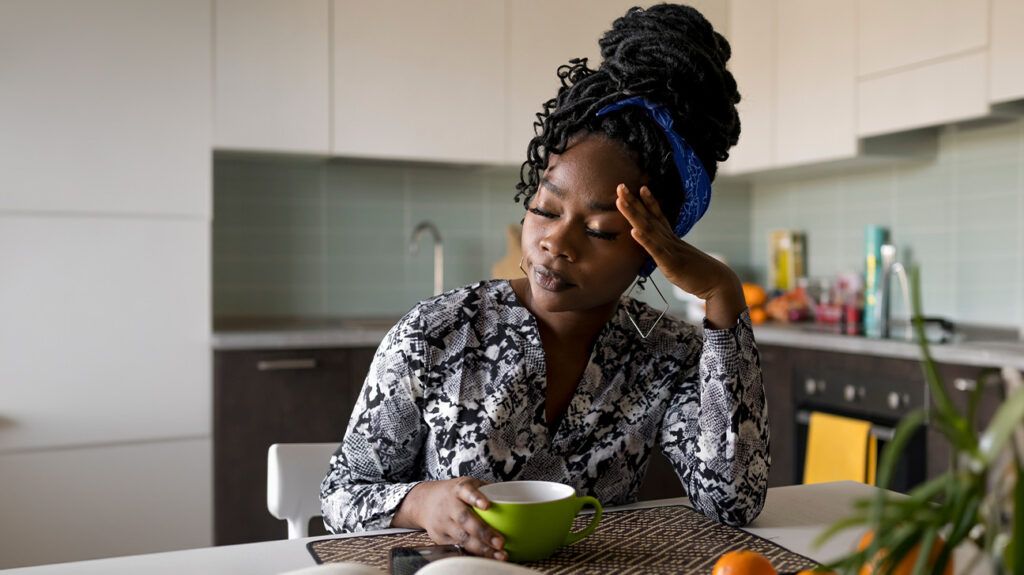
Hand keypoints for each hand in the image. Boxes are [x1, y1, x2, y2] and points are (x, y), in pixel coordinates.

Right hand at [392, 478, 506, 560]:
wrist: (424, 502)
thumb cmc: (454, 493)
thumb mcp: (468, 484)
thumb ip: (487, 490)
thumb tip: (514, 500)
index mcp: (458, 489)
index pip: (466, 491)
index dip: (476, 498)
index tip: (487, 505)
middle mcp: (449, 506)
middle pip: (465, 519)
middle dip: (484, 532)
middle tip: (501, 542)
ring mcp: (443, 523)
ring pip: (462, 537)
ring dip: (482, 548)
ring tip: (500, 555)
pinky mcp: (440, 538)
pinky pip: (459, 547)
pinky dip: (474, 554)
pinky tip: (488, 558)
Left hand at [615, 183, 746, 328]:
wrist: (717, 282)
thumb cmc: (698, 273)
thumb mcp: (680, 260)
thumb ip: (669, 253)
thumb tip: (661, 251)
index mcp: (672, 238)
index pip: (658, 216)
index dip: (649, 202)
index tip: (641, 187)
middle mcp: (670, 239)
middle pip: (649, 217)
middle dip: (633, 202)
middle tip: (620, 186)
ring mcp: (670, 249)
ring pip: (648, 228)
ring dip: (634, 214)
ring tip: (621, 201)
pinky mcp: (670, 263)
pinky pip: (656, 250)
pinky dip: (644, 240)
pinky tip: (633, 231)